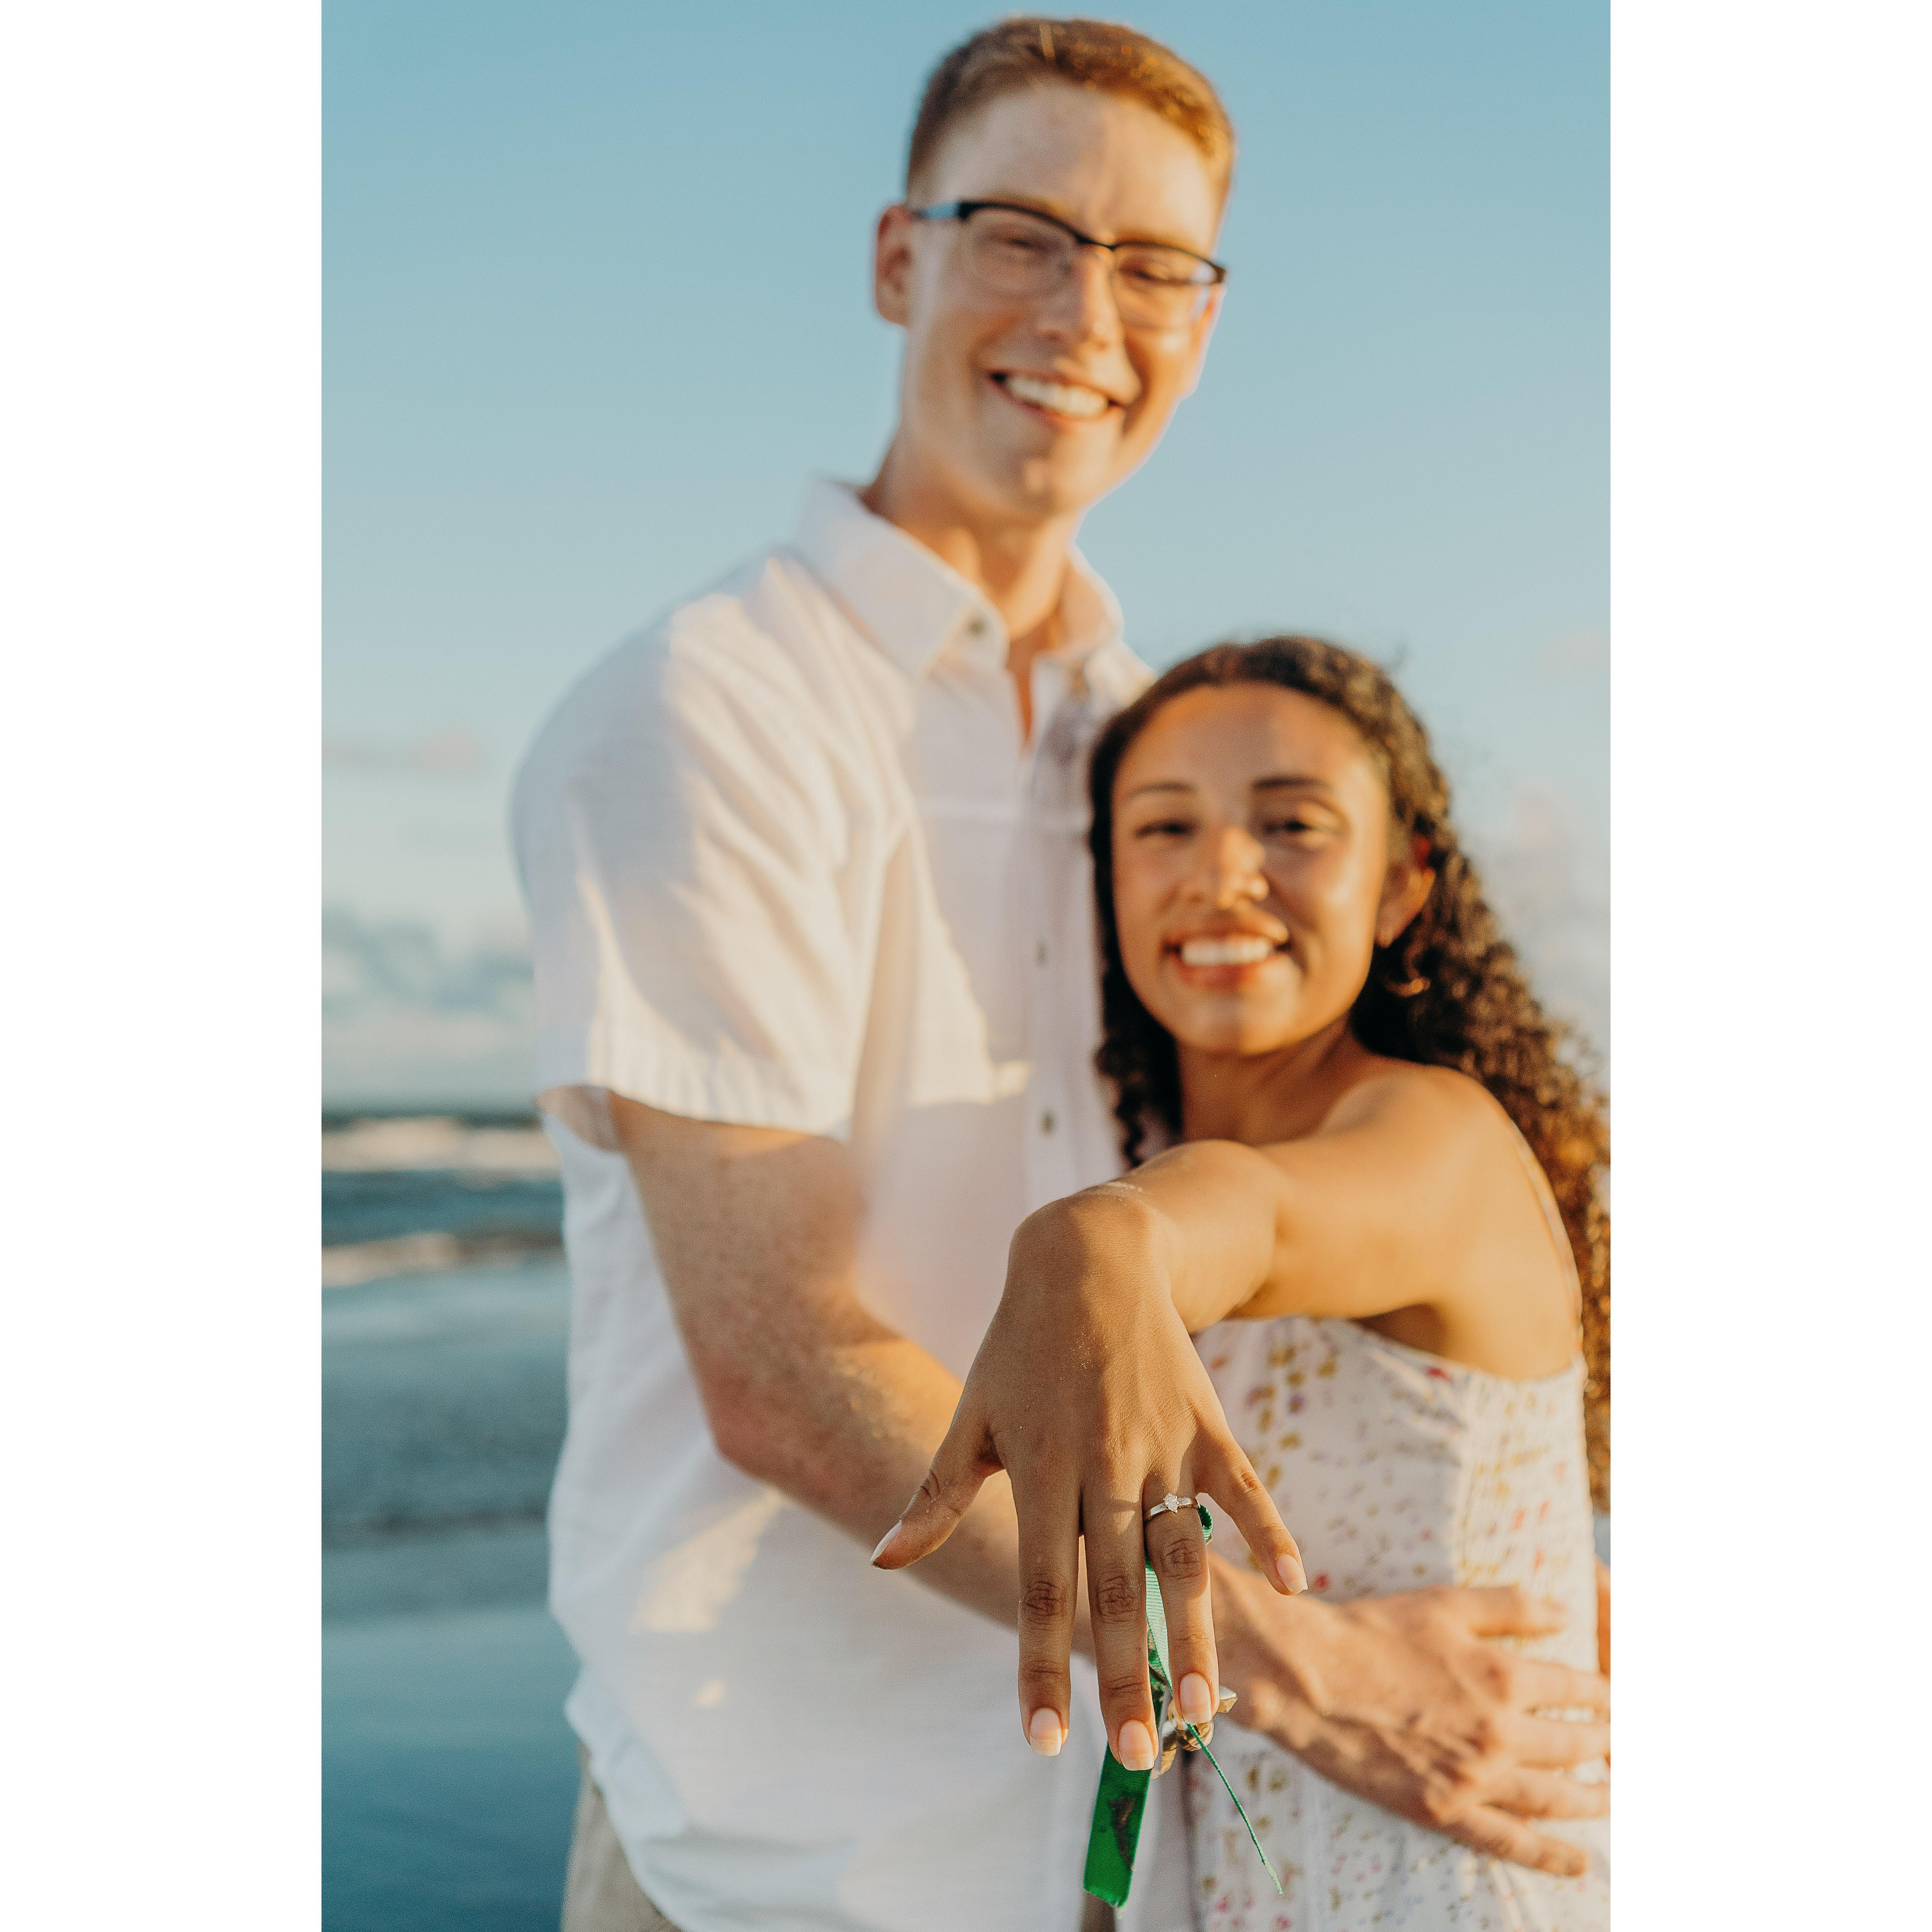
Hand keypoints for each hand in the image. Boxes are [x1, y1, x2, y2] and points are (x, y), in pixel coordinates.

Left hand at [872, 1189, 1305, 1766]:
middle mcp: (1103, 1465)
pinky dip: (1271, 1536)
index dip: (1040, 1665)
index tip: (1045, 1739)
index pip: (1039, 1588)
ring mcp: (1162, 1445)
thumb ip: (934, 1494)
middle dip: (1127, 1677)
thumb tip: (882, 1560)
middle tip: (1141, 1756)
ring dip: (1199, 1636)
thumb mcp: (970, 1415)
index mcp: (1040, 1471)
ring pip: (1184, 1557)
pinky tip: (1292, 1588)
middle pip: (1117, 1590)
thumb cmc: (1018, 1345)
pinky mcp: (1207, 1424)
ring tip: (1211, 1711)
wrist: (1089, 1256)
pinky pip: (1244, 1489)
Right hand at [1215, 1564, 1610, 1876]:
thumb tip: (1567, 1615)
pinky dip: (1549, 1855)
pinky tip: (1578, 1861)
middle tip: (1624, 1747)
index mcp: (1504, 1677)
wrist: (1310, 1678)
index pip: (1579, 1691)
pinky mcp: (1445, 1810)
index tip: (1622, 1700)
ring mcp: (1475, 1778)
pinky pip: (1510, 1842)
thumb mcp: (1446, 1603)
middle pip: (1576, 1745)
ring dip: (1593, 1798)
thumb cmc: (1374, 1632)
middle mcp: (1500, 1732)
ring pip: (1555, 1797)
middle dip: (1607, 1744)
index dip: (1606, 1695)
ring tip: (1613, 1796)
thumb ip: (1511, 1608)